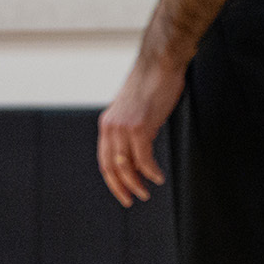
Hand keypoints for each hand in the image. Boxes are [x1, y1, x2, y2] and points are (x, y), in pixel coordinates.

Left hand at [97, 53, 187, 206]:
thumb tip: (140, 149)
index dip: (112, 179)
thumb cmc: (152, 83)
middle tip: (130, 200)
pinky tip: (157, 178)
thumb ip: (132, 128)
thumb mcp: (134, 109)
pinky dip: (150, 171)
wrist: (160, 63)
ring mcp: (124, 127)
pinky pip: (143, 158)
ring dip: (135, 183)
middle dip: (120, 187)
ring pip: (125, 166)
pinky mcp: (139, 127)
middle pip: (110, 166)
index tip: (121, 191)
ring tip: (145, 193)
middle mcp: (111, 127)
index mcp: (107, 123)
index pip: (104, 159)